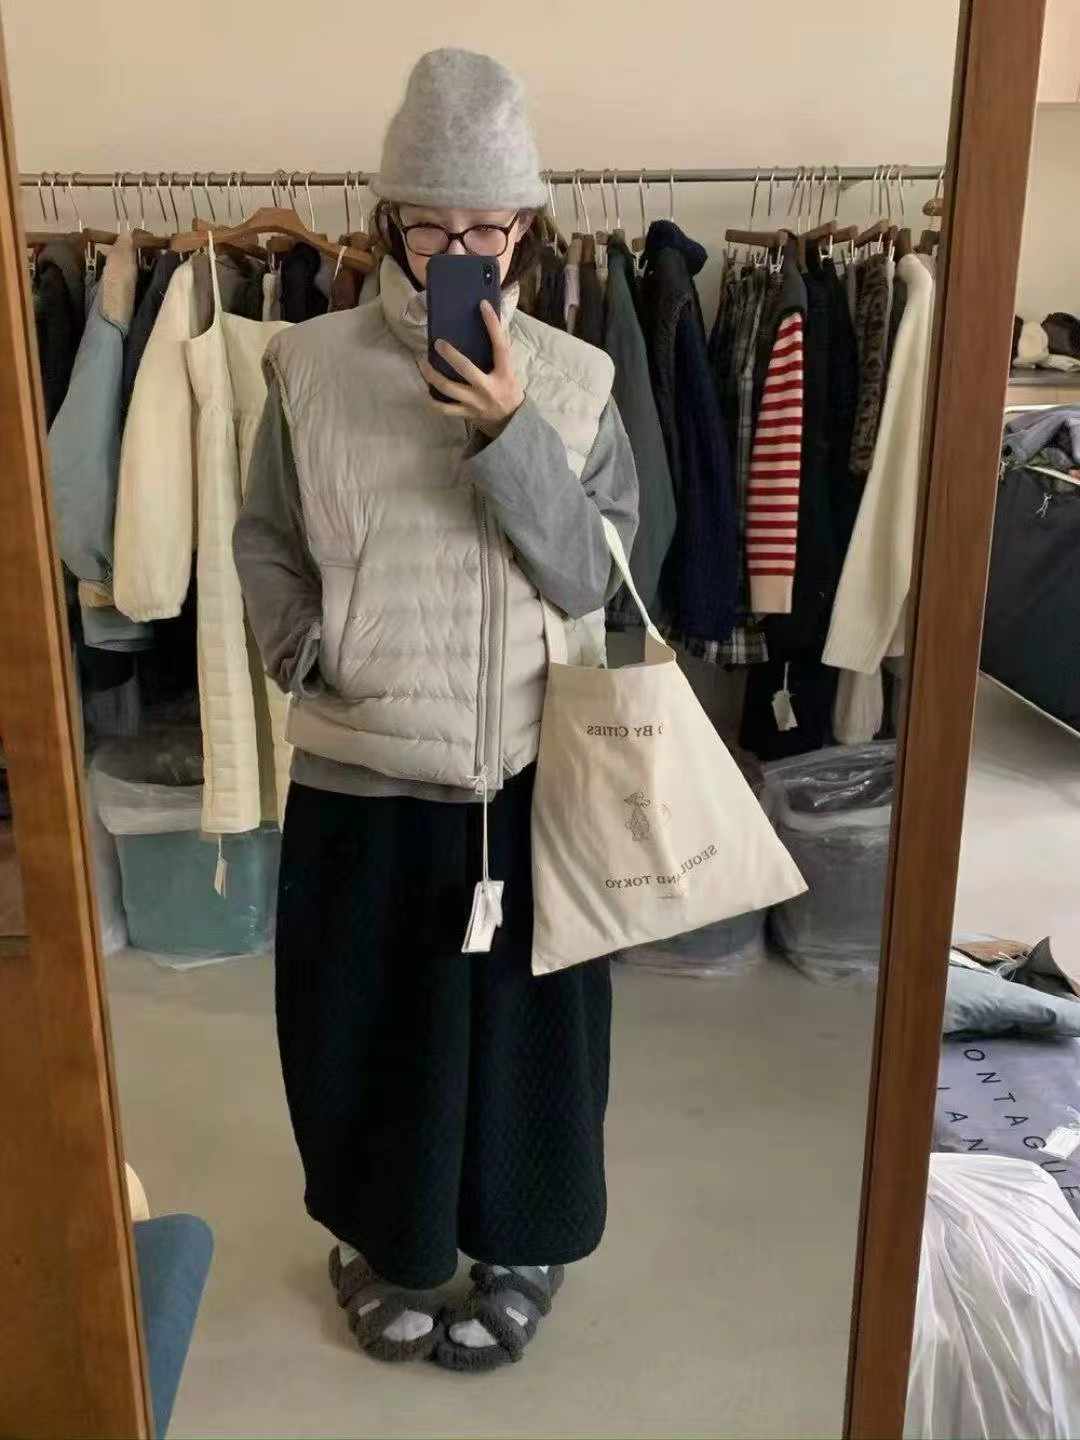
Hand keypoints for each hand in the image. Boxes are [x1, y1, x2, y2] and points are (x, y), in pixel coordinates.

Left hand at [418, 300, 524, 437]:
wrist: (511, 420)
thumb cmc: (508, 389)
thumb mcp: (510, 370)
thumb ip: (500, 350)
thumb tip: (494, 320)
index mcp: (504, 373)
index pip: (500, 346)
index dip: (492, 325)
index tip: (482, 306)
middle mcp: (488, 388)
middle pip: (466, 369)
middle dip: (450, 355)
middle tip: (437, 343)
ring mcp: (475, 403)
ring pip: (449, 389)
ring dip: (432, 375)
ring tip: (422, 363)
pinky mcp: (466, 413)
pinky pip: (444, 409)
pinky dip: (432, 400)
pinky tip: (425, 388)